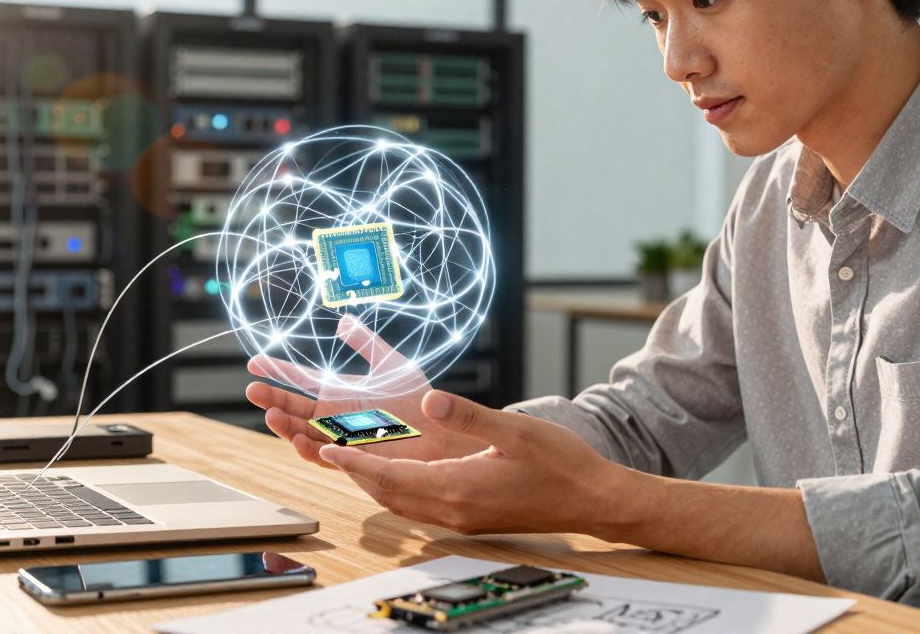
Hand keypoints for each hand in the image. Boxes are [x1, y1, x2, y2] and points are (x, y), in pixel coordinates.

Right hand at [245, 314, 487, 467]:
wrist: (441, 427)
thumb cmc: (419, 396)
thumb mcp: (390, 363)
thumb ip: (366, 343)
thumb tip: (343, 319)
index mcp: (338, 391)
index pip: (300, 380)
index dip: (277, 371)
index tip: (254, 363)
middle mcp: (334, 416)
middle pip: (294, 408)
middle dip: (272, 399)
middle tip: (252, 390)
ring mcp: (342, 438)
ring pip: (303, 434)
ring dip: (286, 427)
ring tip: (271, 416)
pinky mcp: (354, 458)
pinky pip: (327, 457)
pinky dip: (311, 451)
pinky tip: (300, 441)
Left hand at [316, 389, 628, 535]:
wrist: (594, 500)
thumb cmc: (561, 464)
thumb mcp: (515, 429)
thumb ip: (469, 416)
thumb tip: (431, 400)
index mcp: (458, 488)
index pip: (391, 476)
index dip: (355, 462)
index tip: (328, 448)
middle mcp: (453, 509)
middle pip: (388, 493)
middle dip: (354, 473)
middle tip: (325, 449)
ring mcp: (461, 518)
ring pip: (402, 503)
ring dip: (374, 482)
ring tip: (350, 457)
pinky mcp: (470, 518)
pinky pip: (419, 506)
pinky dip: (397, 488)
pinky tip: (396, 472)